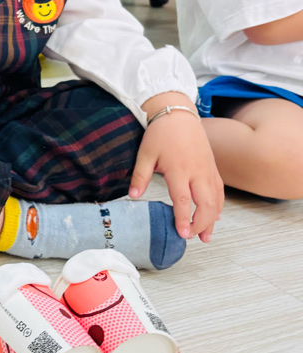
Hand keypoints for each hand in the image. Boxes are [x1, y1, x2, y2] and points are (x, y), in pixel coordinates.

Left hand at [130, 112, 223, 241]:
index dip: (184, 218)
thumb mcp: (145, 154)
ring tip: (206, 236)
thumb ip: (139, 176)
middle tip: (192, 238)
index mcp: (179, 169)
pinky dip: (219, 205)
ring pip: (216, 199)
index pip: (184, 200)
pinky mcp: (213, 167)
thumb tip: (133, 197)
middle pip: (205, 204)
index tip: (182, 234)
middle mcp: (197, 172)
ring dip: (212, 219)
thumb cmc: (160, 134)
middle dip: (201, 224)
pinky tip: (215, 217)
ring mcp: (208, 170)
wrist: (178, 114)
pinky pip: (219, 190)